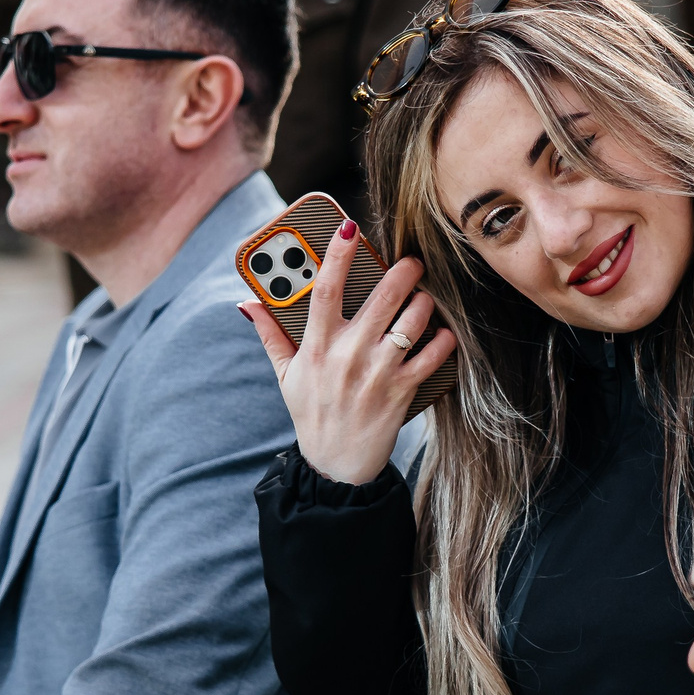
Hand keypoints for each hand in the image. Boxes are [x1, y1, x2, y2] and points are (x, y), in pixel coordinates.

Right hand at [238, 221, 456, 485]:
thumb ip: (271, 336)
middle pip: (381, 298)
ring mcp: (377, 373)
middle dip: (402, 272)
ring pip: (412, 321)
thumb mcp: (285, 376)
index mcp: (316, 347)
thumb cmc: (311, 414)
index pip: (325, 289)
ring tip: (424, 299)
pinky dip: (443, 340)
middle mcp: (347, 355)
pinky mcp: (401, 391)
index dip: (336, 255)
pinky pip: (431, 355)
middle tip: (411, 262)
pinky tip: (443, 333)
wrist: (336, 466)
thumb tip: (249, 304)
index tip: (349, 228)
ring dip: (424, 303)